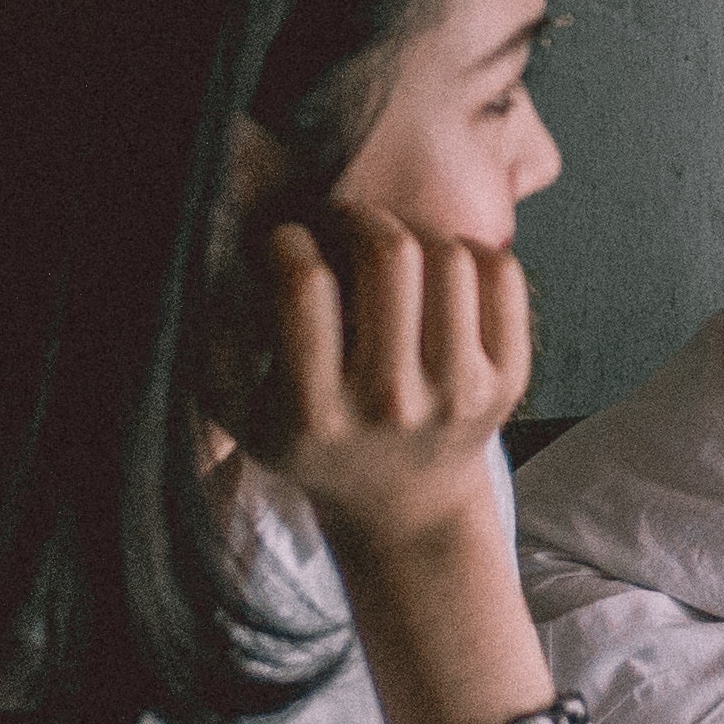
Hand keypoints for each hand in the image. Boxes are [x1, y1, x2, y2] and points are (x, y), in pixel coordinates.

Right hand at [246, 206, 528, 568]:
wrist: (405, 506)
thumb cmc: (312, 442)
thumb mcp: (240, 414)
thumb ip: (214, 342)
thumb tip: (221, 259)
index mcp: (315, 412)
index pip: (304, 286)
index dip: (288, 241)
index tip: (286, 243)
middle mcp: (392, 403)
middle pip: (389, 256)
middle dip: (356, 217)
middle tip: (341, 224)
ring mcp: (459, 393)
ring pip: (448, 257)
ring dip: (413, 233)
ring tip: (389, 249)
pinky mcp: (509, 381)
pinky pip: (501, 274)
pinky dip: (469, 251)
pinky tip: (435, 272)